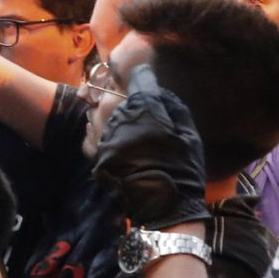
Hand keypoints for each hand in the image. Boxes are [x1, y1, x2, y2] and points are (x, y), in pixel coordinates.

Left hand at [91, 64, 209, 228]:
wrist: (162, 204)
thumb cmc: (182, 166)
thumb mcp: (187, 132)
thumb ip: (171, 105)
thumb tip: (159, 91)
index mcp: (142, 104)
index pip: (137, 75)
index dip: (142, 73)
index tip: (145, 74)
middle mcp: (116, 113)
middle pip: (112, 92)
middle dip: (121, 94)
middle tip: (132, 103)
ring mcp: (101, 133)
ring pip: (97, 111)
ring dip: (107, 114)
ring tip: (122, 124)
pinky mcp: (94, 153)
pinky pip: (90, 134)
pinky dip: (98, 134)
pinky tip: (111, 140)